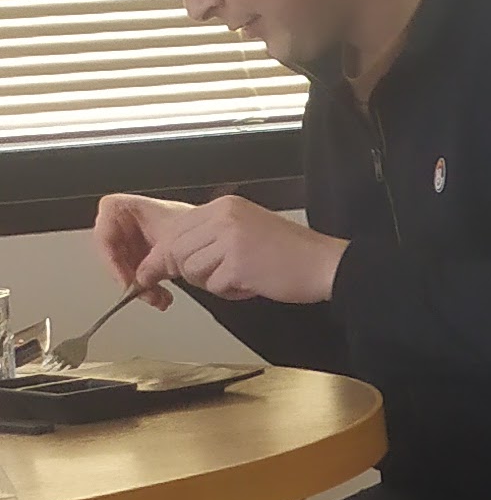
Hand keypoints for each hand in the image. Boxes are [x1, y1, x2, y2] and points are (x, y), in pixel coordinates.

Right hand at [91, 191, 189, 305]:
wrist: (211, 237)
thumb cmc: (197, 225)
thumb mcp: (173, 243)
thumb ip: (153, 263)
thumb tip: (139, 282)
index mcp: (126, 209)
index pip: (105, 229)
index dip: (111, 256)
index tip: (125, 277)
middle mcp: (125, 224)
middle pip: (112, 254)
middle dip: (129, 278)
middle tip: (141, 292)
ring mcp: (131, 241)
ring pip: (123, 269)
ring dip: (140, 288)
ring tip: (159, 299)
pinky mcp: (141, 257)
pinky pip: (134, 275)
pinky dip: (148, 288)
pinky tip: (161, 297)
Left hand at [133, 196, 346, 308]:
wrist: (324, 264)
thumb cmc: (290, 254)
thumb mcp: (246, 230)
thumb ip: (211, 237)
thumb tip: (173, 256)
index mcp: (224, 206)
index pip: (177, 229)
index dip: (164, 255)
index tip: (156, 271)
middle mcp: (224, 217)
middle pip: (176, 250)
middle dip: (185, 271)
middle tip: (211, 279)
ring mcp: (230, 239)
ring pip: (191, 269)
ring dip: (210, 283)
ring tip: (238, 279)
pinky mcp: (238, 264)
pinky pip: (214, 286)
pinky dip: (229, 293)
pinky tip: (251, 284)